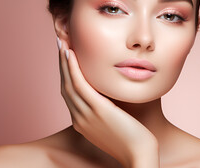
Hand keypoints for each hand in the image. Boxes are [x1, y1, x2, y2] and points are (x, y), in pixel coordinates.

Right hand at [57, 37, 158, 167]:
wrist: (139, 156)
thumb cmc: (132, 141)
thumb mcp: (114, 124)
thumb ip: (107, 110)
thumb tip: (110, 96)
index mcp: (82, 123)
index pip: (69, 94)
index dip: (65, 74)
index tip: (66, 58)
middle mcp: (79, 118)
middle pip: (64, 86)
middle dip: (61, 65)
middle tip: (60, 45)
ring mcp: (86, 115)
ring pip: (68, 83)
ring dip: (64, 62)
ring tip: (63, 43)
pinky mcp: (98, 110)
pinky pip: (79, 85)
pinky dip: (72, 68)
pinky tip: (71, 54)